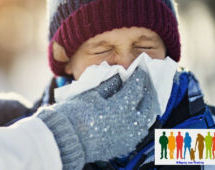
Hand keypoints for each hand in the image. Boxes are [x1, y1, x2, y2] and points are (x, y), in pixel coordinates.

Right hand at [37, 67, 158, 169]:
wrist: (66, 138)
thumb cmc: (75, 113)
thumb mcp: (92, 94)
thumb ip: (109, 84)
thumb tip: (119, 76)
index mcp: (122, 106)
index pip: (137, 87)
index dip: (139, 77)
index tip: (139, 70)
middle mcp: (131, 123)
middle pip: (148, 104)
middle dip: (147, 91)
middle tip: (143, 83)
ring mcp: (129, 136)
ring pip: (146, 120)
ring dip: (145, 108)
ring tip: (141, 99)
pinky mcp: (124, 145)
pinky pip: (139, 132)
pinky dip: (139, 122)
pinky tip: (134, 117)